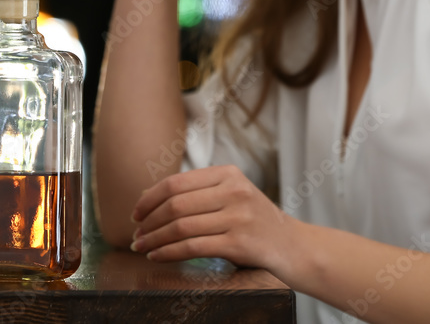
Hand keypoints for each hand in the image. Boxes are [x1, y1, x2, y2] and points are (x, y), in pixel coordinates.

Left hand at [129, 165, 299, 275]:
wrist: (293, 246)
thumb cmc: (255, 222)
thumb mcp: (233, 195)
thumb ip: (198, 193)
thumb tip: (148, 199)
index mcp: (229, 173)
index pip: (177, 182)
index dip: (150, 198)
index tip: (136, 213)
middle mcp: (234, 191)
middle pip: (176, 204)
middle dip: (148, 221)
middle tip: (136, 235)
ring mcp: (238, 217)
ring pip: (181, 226)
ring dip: (154, 239)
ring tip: (142, 247)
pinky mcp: (239, 243)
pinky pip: (193, 247)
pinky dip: (169, 252)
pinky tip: (158, 256)